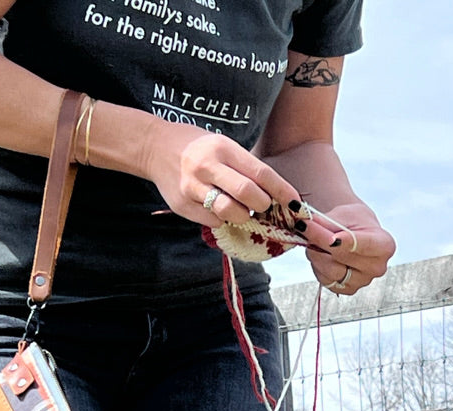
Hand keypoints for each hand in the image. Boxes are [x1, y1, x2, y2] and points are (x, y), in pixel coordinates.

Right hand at [143, 121, 302, 226]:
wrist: (155, 148)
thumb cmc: (198, 148)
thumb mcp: (223, 146)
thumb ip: (245, 169)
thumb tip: (274, 195)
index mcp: (223, 148)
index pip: (261, 173)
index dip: (282, 191)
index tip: (296, 204)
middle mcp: (208, 167)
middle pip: (248, 195)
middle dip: (262, 205)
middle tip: (261, 205)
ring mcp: (194, 188)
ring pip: (231, 212)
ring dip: (242, 215)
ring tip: (239, 208)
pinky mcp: (184, 206)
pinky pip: (213, 221)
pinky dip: (222, 219)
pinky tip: (217, 208)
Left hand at [302, 204, 395, 294]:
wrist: (355, 234)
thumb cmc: (354, 222)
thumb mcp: (344, 214)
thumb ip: (327, 222)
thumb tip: (305, 224)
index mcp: (385, 246)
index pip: (365, 245)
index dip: (347, 242)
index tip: (332, 238)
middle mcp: (377, 267)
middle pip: (344, 257)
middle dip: (321, 240)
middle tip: (304, 226)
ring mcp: (363, 282)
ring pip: (332, 271)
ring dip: (316, 254)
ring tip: (311, 239)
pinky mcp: (348, 290)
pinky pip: (326, 280)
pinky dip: (317, 266)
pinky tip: (318, 254)